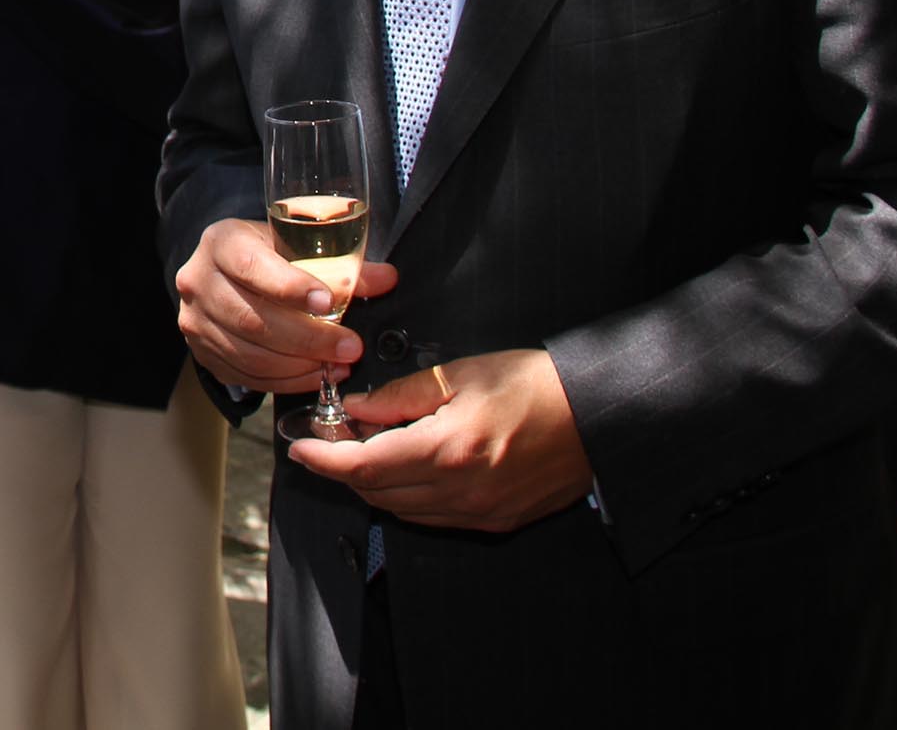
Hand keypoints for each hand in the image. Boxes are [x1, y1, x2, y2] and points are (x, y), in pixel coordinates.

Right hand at [172, 217, 397, 392]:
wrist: (226, 274)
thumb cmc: (268, 254)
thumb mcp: (297, 245)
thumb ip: (339, 263)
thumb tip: (386, 279)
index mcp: (222, 242)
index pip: (252, 267)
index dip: (290, 288)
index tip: (328, 304)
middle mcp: (198, 280)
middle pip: (253, 319)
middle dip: (309, 337)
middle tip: (351, 346)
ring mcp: (196, 321)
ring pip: (250, 353)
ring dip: (300, 365)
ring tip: (339, 364)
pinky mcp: (203, 354)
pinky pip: (247, 376)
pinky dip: (286, 381)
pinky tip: (314, 374)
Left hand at [291, 349, 591, 532]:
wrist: (597, 416)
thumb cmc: (534, 385)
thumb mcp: (459, 375)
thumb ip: (399, 396)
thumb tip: (355, 409)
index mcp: (447, 452)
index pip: (364, 467)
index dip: (324, 459)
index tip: (299, 447)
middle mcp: (460, 493)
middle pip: (377, 492)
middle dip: (344, 468)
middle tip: (331, 437)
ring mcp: (479, 513)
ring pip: (402, 509)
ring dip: (375, 483)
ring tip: (369, 445)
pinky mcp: (496, 522)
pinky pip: (434, 517)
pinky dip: (409, 495)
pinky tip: (409, 465)